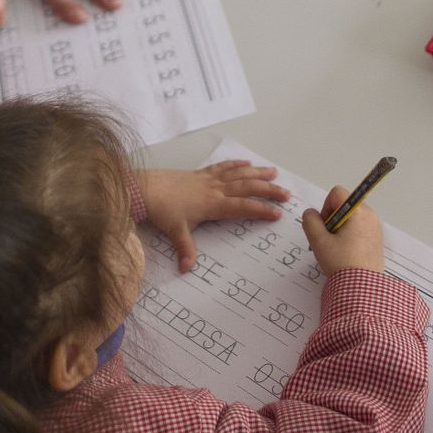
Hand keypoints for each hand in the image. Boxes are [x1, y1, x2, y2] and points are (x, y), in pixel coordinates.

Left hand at [141, 160, 291, 270]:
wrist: (145, 187)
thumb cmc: (162, 209)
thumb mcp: (175, 231)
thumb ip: (185, 249)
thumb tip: (188, 269)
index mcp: (213, 204)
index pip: (243, 207)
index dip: (261, 210)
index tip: (278, 214)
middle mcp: (215, 189)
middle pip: (247, 187)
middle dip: (268, 190)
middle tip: (286, 193)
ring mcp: (208, 179)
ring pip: (238, 174)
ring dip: (257, 173)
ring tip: (274, 173)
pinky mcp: (200, 173)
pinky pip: (223, 166)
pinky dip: (236, 164)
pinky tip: (246, 163)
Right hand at [301, 184, 384, 273]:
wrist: (363, 288)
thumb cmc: (342, 263)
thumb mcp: (319, 241)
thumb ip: (310, 221)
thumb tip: (311, 213)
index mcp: (358, 212)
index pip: (337, 193)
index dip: (326, 207)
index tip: (326, 226)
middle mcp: (370, 215)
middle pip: (344, 204)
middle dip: (333, 218)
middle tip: (329, 240)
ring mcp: (375, 226)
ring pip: (351, 216)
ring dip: (340, 227)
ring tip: (338, 248)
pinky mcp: (377, 238)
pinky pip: (359, 227)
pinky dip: (350, 234)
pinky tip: (347, 252)